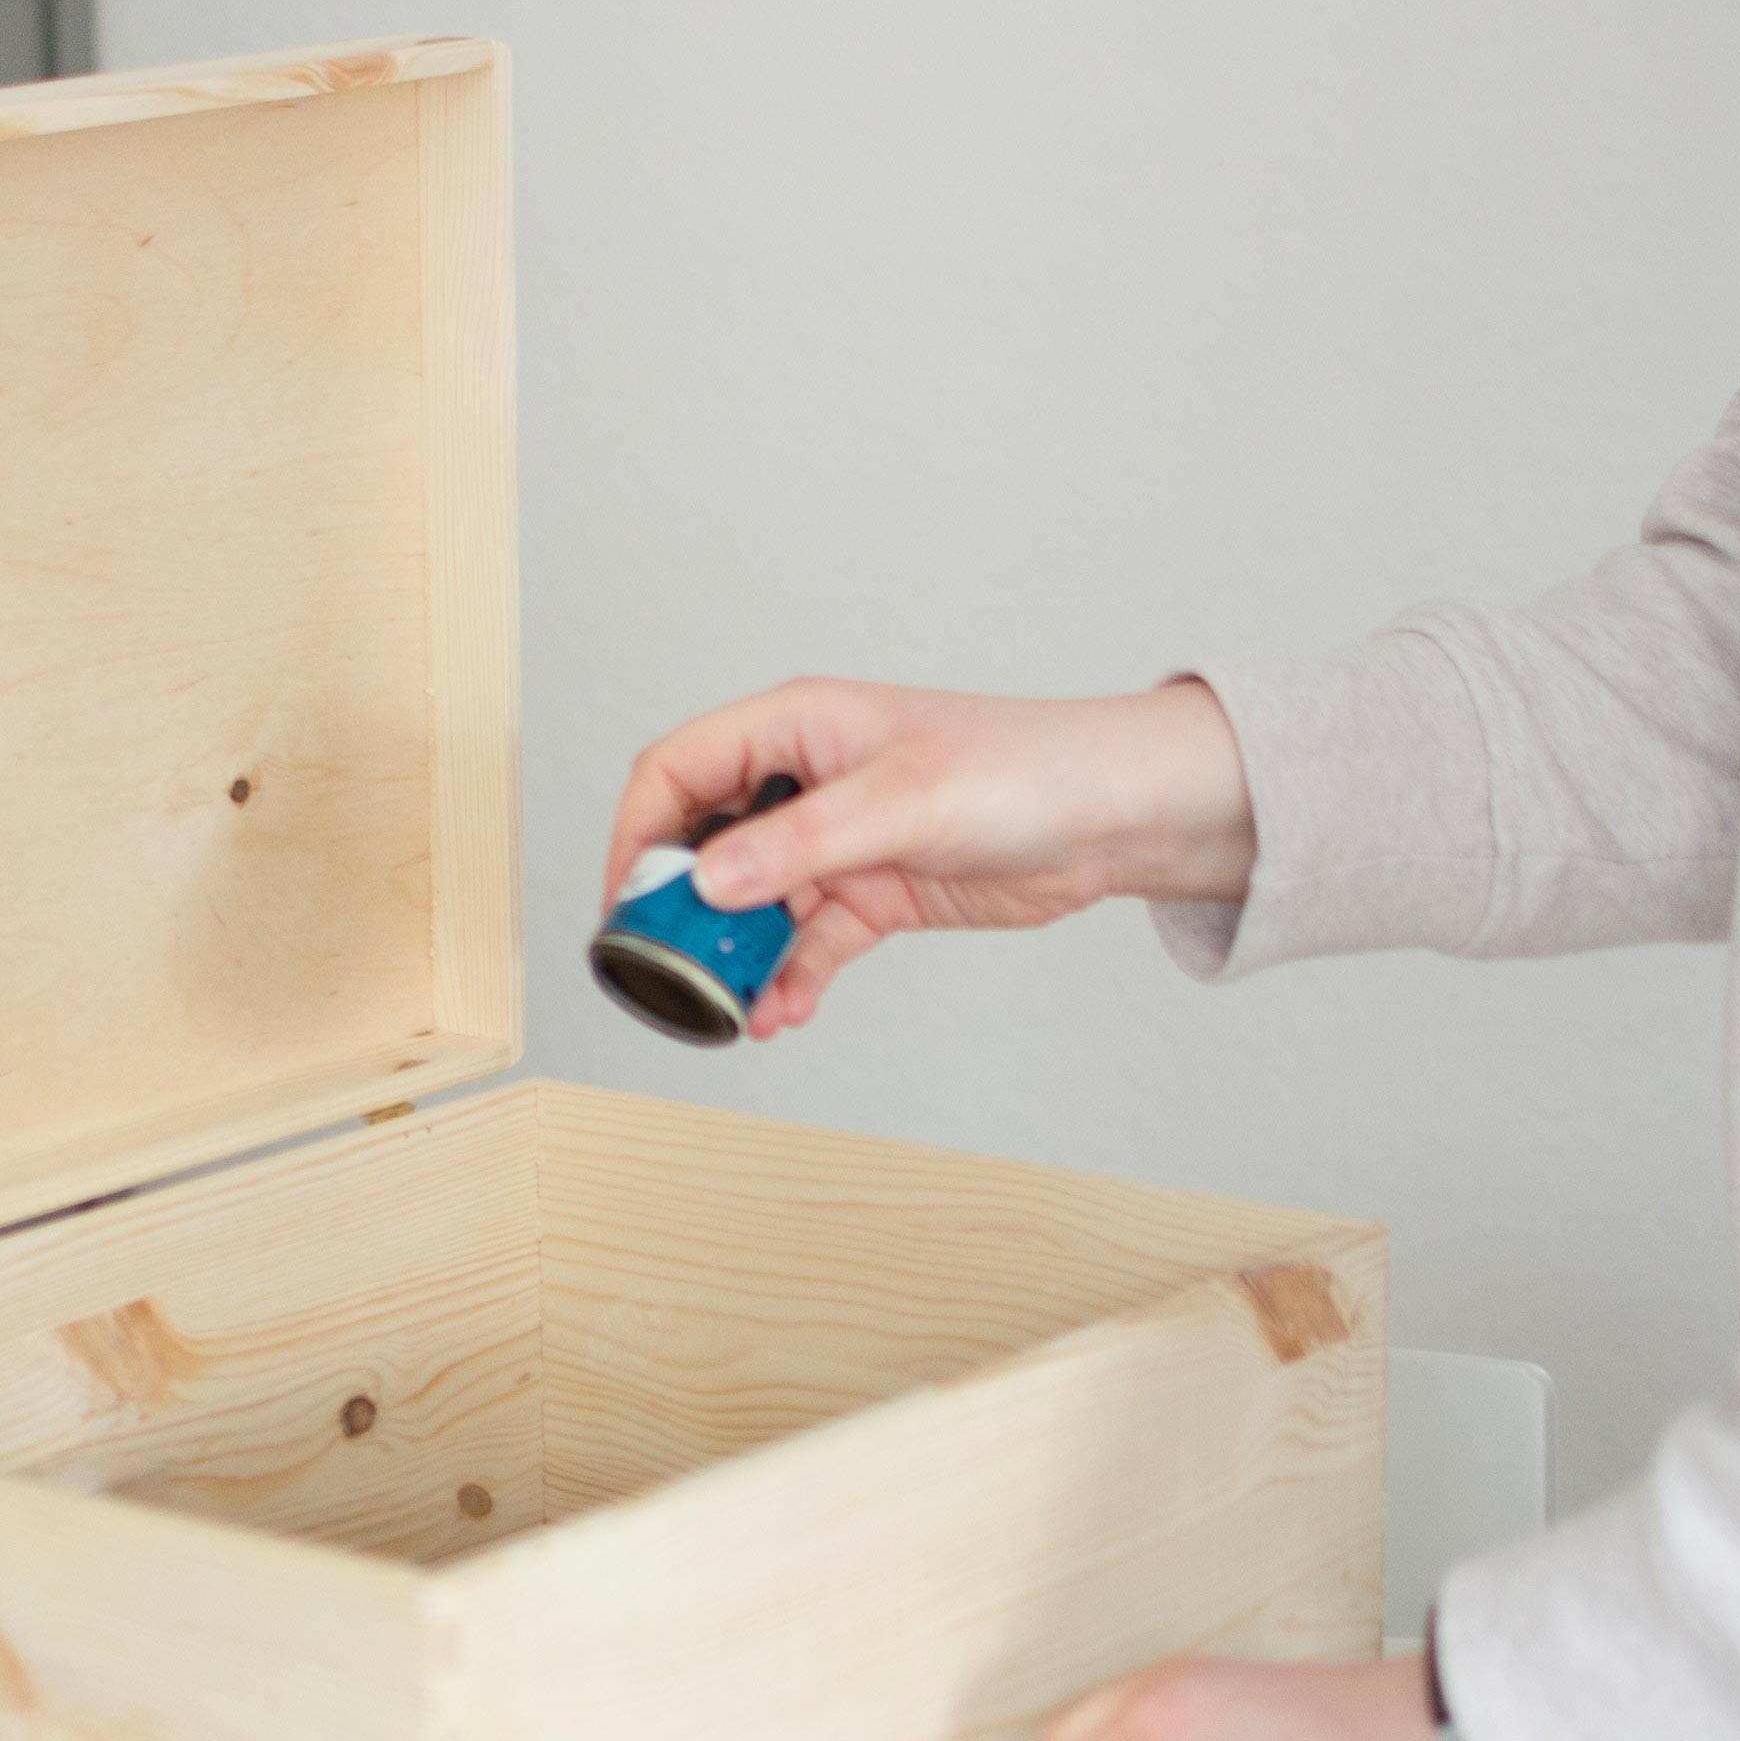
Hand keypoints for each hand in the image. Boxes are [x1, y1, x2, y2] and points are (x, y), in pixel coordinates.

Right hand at [601, 677, 1254, 1037]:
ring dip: (734, 959)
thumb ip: (797, 844)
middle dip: (680, 912)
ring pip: (749, 908)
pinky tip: (780, 1012)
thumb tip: (706, 883)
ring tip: (730, 1006)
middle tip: (670, 969)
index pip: (676, 772)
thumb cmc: (1024, 768)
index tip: (625, 906)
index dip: (637, 837)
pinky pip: (803, 945)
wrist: (1114, 817)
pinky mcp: (867, 895)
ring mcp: (832, 843)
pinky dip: (787, 980)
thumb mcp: (900, 802)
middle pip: (701, 846)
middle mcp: (801, 783)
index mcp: (794, 727)